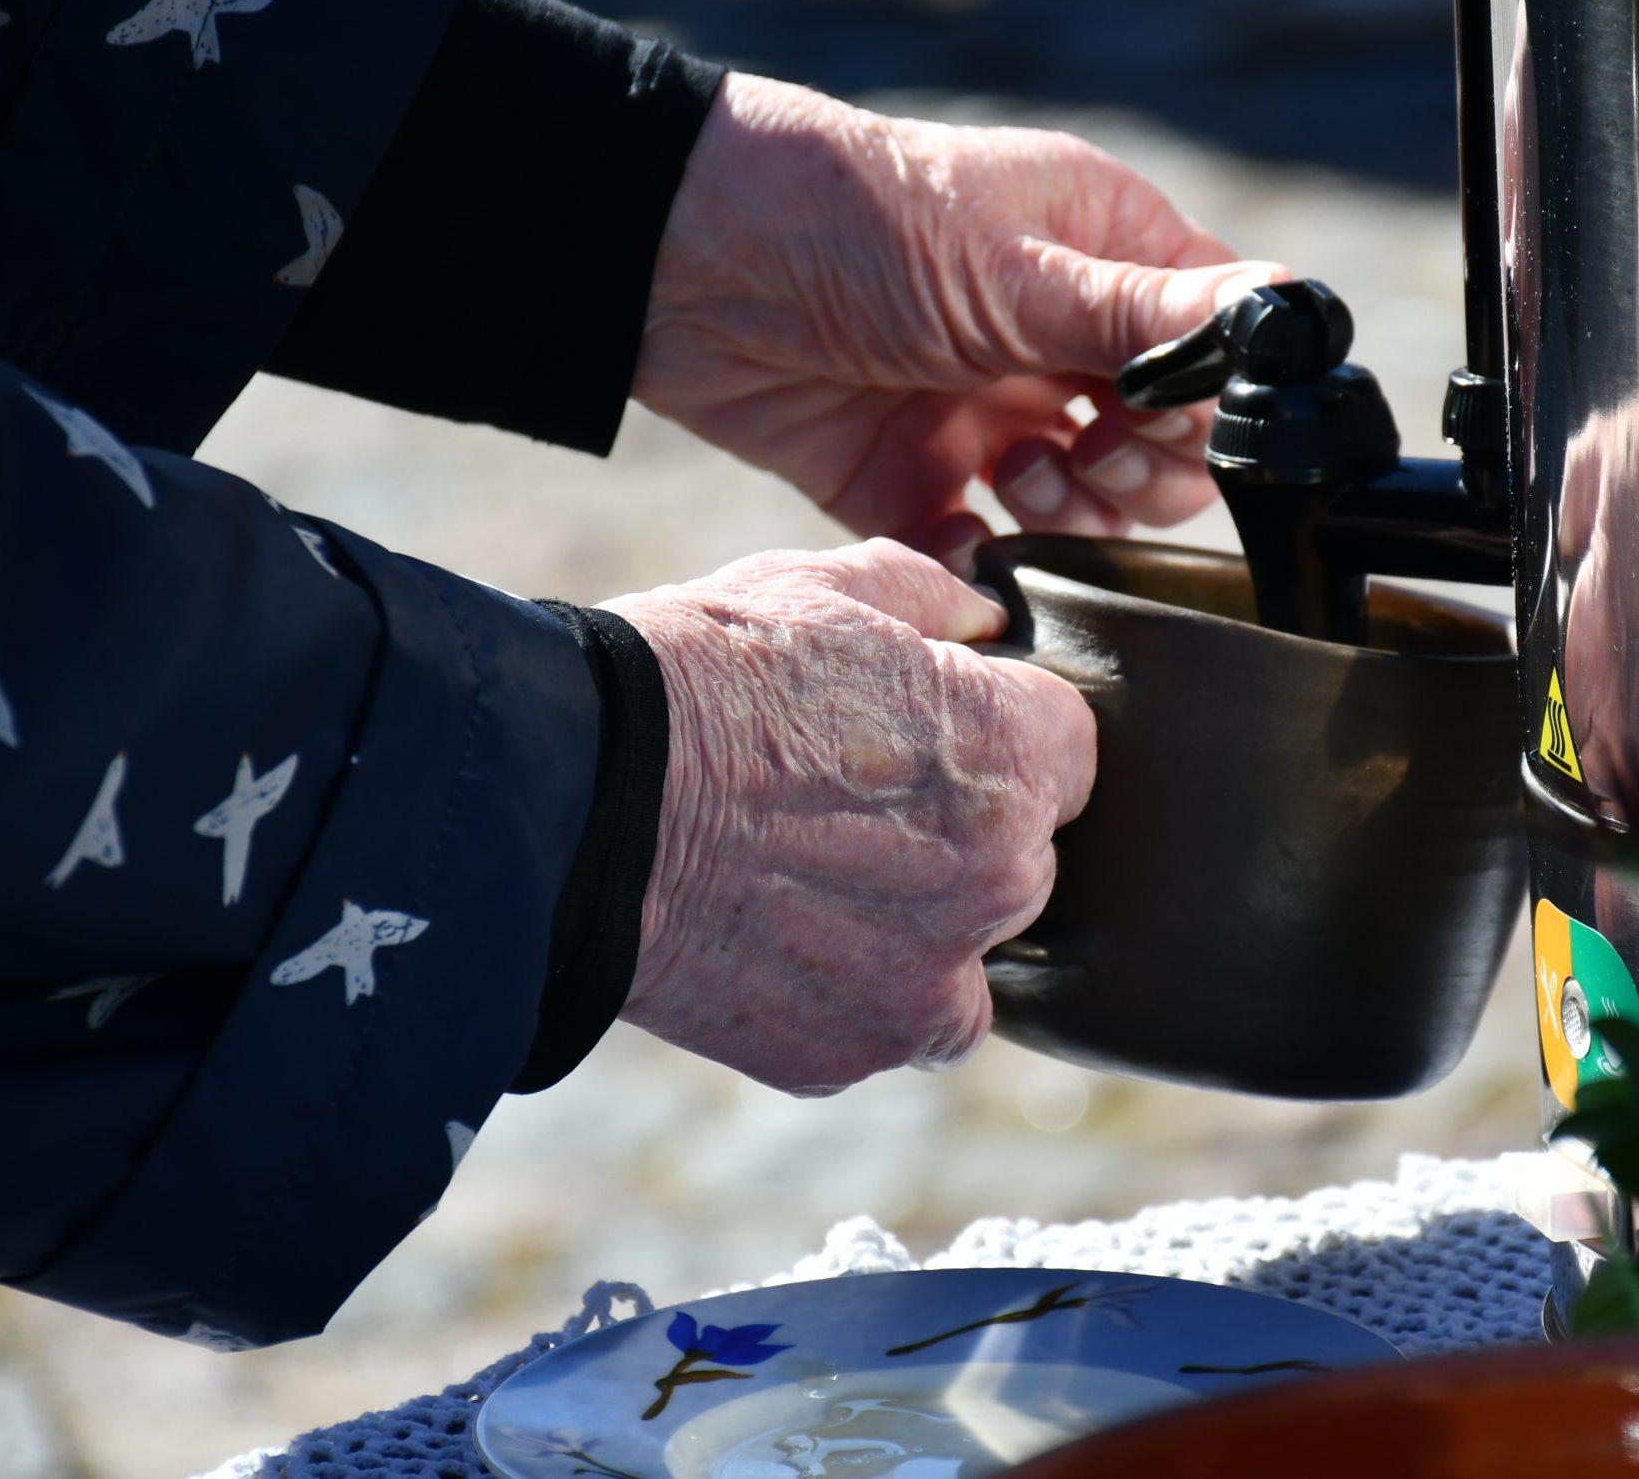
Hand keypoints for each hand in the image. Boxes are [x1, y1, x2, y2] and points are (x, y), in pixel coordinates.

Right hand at [602, 538, 1094, 1094]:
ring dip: (913, 926)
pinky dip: (846, 993)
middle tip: (848, 803)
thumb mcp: (819, 587)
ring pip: (962, 957)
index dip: (999, 732)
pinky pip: (883, 1024)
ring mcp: (926, 981)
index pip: (1069, 750)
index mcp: (1010, 755)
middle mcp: (996, 879)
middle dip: (959, 832)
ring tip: (804, 875)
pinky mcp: (850, 1051)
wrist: (568, 806)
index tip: (931, 733)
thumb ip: (933, 600)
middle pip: (1023, 857)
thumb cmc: (692, 680)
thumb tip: (985, 619)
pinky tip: (772, 935)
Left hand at [638, 74, 1286, 567]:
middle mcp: (1055, 337)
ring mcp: (989, 412)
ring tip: (1015, 471)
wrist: (688, 265)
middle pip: (1162, 443)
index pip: (1212, 346)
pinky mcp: (916, 480)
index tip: (1159, 414)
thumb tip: (1287, 310)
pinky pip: (983, 551)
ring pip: (1086, 508)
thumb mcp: (1016, 267)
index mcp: (1102, 255)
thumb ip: (1145, 314)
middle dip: (1141, 466)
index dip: (1209, 398)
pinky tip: (962, 532)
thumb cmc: (858, 218)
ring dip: (1071, 510)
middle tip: (1084, 449)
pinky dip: (983, 561)